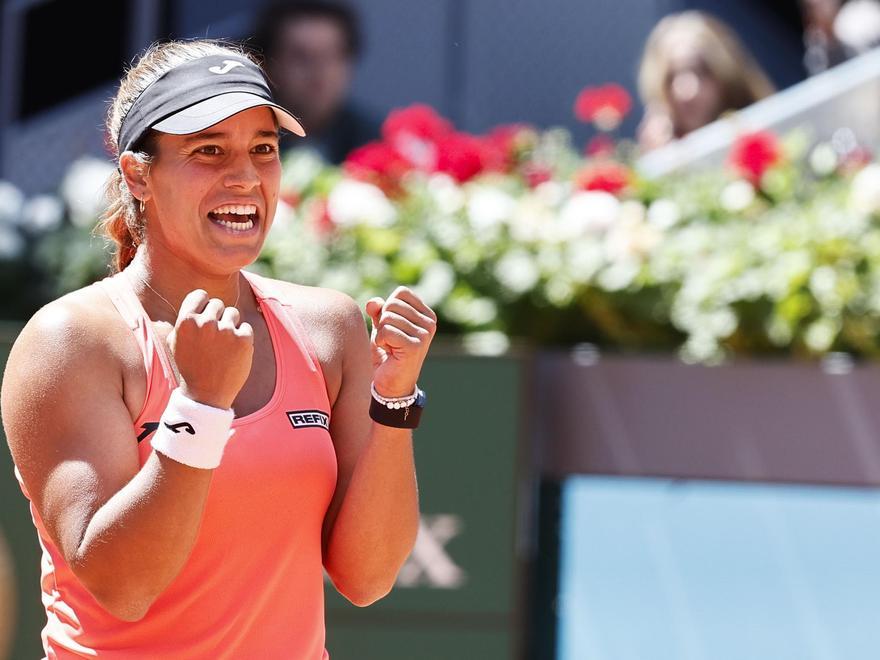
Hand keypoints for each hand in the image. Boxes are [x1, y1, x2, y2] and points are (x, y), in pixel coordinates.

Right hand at [166, 289, 253, 408]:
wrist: (206, 394)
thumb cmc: (190, 366)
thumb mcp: (177, 342)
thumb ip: (185, 319)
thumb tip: (198, 299)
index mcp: (186, 321)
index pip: (200, 295)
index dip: (204, 304)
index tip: (205, 316)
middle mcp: (206, 323)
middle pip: (218, 304)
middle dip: (218, 317)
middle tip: (214, 338)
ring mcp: (226, 330)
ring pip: (233, 313)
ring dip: (231, 326)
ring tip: (223, 347)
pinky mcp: (243, 339)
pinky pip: (246, 327)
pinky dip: (243, 338)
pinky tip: (233, 353)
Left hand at [365, 287, 436, 397]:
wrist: (390, 385)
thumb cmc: (387, 354)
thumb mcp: (382, 326)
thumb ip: (379, 310)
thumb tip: (373, 303)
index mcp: (427, 314)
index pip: (402, 293)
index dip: (388, 307)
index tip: (392, 327)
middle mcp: (430, 322)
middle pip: (393, 304)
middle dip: (383, 322)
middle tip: (390, 340)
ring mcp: (425, 334)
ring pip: (387, 318)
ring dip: (381, 334)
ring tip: (390, 347)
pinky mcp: (416, 346)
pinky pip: (386, 331)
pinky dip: (380, 342)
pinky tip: (389, 353)